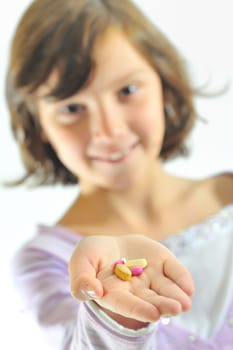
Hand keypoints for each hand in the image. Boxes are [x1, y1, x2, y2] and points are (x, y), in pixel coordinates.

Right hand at [69, 234, 193, 325]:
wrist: (110, 243)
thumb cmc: (93, 254)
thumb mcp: (81, 260)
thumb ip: (81, 277)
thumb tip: (92, 291)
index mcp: (114, 293)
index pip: (126, 304)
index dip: (139, 309)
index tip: (153, 314)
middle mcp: (136, 290)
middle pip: (150, 301)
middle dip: (163, 305)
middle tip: (176, 308)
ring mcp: (151, 277)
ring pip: (165, 290)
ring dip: (175, 296)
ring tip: (184, 303)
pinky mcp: (163, 263)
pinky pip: (175, 272)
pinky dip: (182, 278)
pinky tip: (188, 287)